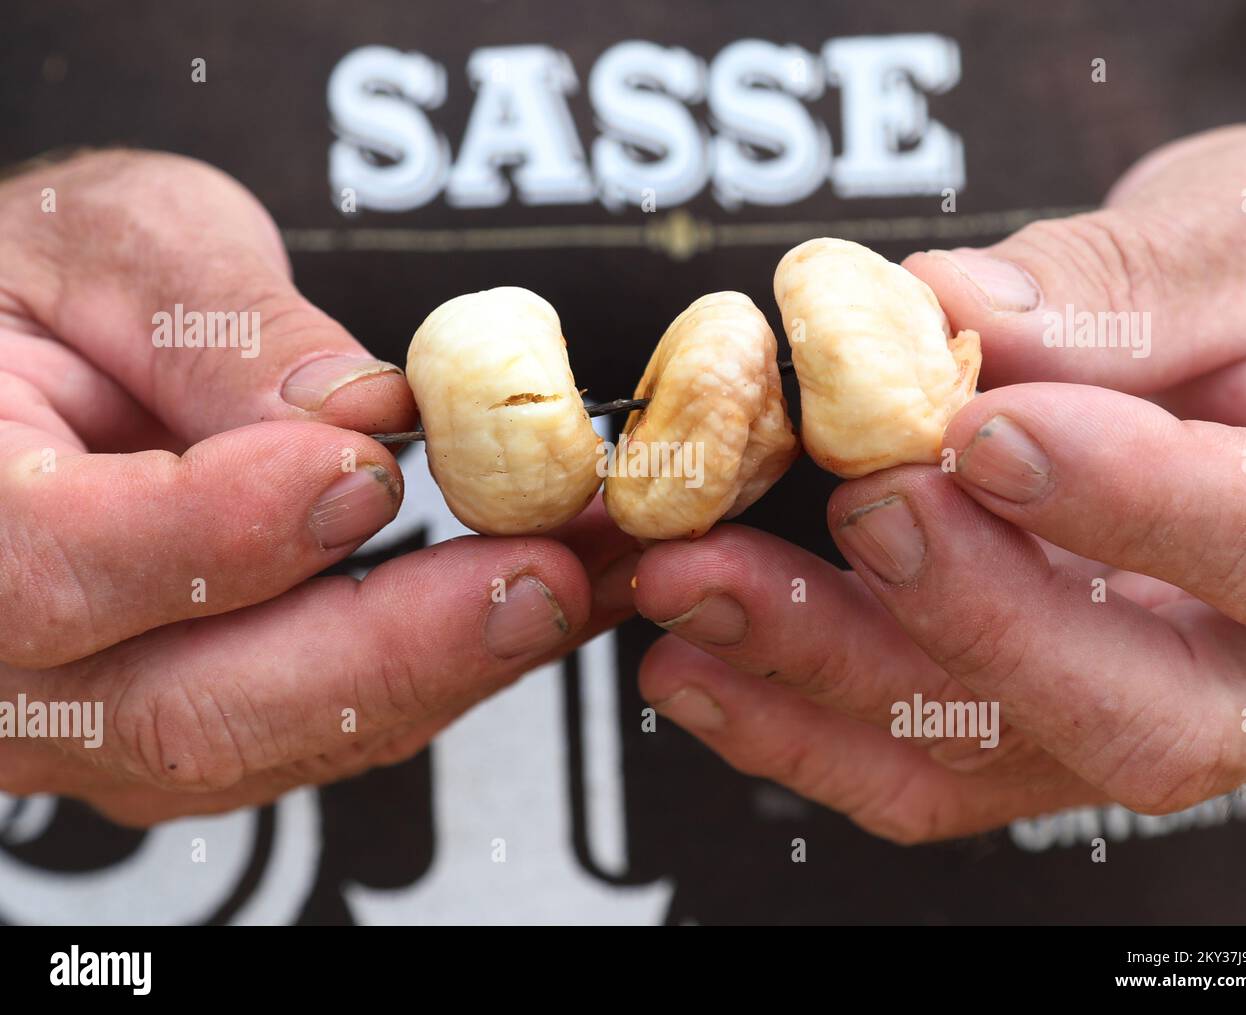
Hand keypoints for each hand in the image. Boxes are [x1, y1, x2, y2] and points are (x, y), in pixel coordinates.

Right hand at [0, 150, 636, 824]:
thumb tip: (361, 418)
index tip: (365, 472)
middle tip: (544, 574)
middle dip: (396, 651)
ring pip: (279, 741)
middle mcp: (13, 663)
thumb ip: (219, 330)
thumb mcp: (111, 249)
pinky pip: (323, 727)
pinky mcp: (195, 719)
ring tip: (582, 571)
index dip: (223, 534)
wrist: (26, 362)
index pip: (60, 565)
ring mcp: (103, 716)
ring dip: (454, 663)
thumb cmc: (40, 288)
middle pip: (192, 712)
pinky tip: (536, 596)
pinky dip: (443, 665)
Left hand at [634, 124, 1245, 841]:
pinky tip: (694, 667)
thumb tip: (961, 319)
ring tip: (697, 587)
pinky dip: (793, 724)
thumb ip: (1131, 289)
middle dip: (969, 617)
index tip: (988, 431)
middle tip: (860, 506)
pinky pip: (915, 763)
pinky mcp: (1021, 716)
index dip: (1131, 504)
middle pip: (1134, 715)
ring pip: (992, 750)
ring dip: (827, 671)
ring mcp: (1124, 700)